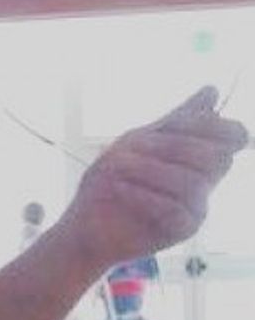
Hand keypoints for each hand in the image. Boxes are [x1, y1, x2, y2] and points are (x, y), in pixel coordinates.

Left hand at [59, 86, 247, 270]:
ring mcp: (197, 207)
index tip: (171, 125)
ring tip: (116, 167)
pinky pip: (175, 208)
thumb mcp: (136, 141)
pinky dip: (143, 195)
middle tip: (129, 146)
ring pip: (193, 182)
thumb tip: (212, 89)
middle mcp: (204, 181)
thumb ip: (175, 120)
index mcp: (197, 157)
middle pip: (217, 156)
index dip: (210, 125)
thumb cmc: (111, 181)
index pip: (234, 135)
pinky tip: (120, 188)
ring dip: (148, 169)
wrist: (85, 223)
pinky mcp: (183, 230)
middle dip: (170, 146)